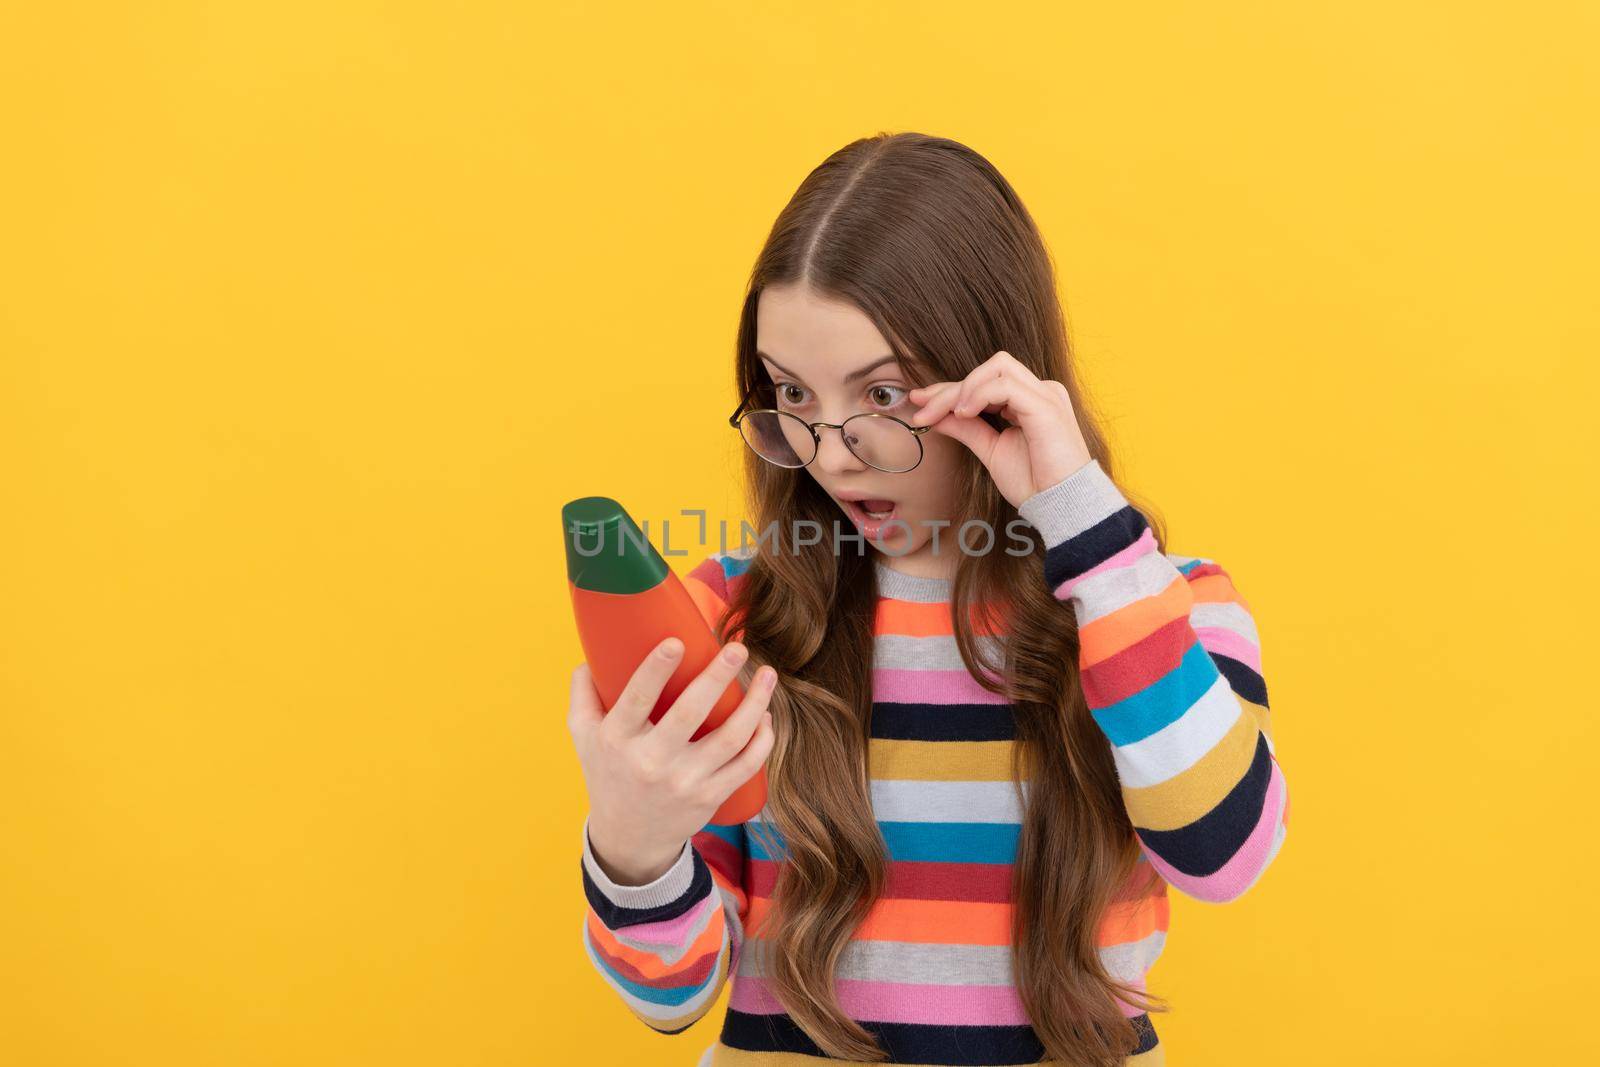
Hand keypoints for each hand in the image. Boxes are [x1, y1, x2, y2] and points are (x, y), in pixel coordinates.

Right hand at [567, 638, 777, 884]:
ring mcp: (685, 782)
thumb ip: (584, 694)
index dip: (656, 669)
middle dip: (718, 676)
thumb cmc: (608, 773)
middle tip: (738, 649)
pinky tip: (766, 716)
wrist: (629, 837)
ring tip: (768, 675)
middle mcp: (651, 762)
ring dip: (754, 703)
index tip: (677, 641)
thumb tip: (590, 656)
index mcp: (618, 740)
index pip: (637, 699)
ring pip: (729, 738)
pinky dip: (762, 740)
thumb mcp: (584, 737)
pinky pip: (746, 766)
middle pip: (690, 713)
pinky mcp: (710, 797)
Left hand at [907, 350, 1092, 509]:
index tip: (919, 401)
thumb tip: (936, 416)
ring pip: (997, 366)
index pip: (986, 381)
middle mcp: (1040, 391)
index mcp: (1029, 400)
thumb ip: (967, 429)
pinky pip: (1005, 385)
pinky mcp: (1046, 406)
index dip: (950, 389)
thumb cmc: (1035, 482)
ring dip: (965, 388)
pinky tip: (965, 414)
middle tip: (923, 409)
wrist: (1061, 505)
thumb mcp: (990, 450)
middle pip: (989, 368)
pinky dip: (979, 395)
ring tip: (950, 415)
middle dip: (951, 387)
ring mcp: (1046, 395)